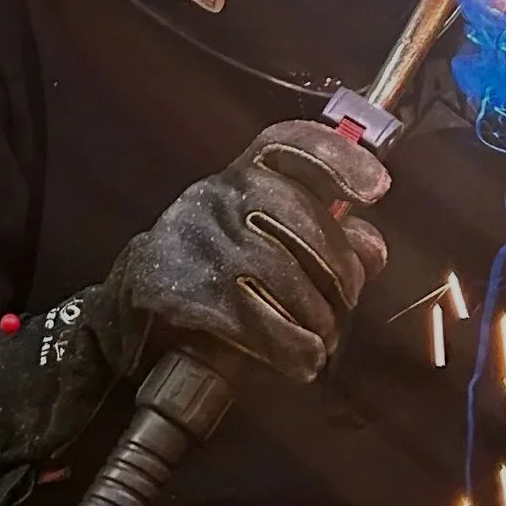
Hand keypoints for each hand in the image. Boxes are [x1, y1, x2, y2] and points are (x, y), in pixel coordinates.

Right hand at [101, 121, 390, 384]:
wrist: (129, 318)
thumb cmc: (211, 277)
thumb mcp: (266, 246)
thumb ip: (325, 240)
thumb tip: (371, 246)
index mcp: (238, 178)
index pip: (288, 146)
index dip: (337, 159)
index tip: (375, 188)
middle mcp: (214, 198)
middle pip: (299, 216)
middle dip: (338, 269)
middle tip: (344, 304)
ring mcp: (194, 241)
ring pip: (281, 271)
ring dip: (316, 317)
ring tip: (321, 339)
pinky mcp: (178, 290)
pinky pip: (252, 318)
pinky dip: (288, 346)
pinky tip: (302, 359)